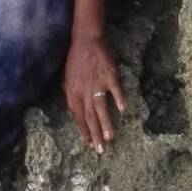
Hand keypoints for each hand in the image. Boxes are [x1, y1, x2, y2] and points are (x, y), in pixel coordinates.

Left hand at [62, 34, 125, 154]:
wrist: (86, 41)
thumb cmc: (77, 60)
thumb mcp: (68, 78)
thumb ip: (72, 95)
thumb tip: (75, 111)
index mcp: (73, 92)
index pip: (78, 116)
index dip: (84, 130)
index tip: (89, 144)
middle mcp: (84, 90)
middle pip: (89, 116)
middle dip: (94, 134)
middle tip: (100, 150)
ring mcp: (97, 83)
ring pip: (100, 107)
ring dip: (105, 123)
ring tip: (109, 137)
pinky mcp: (109, 75)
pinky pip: (115, 89)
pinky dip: (118, 99)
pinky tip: (122, 109)